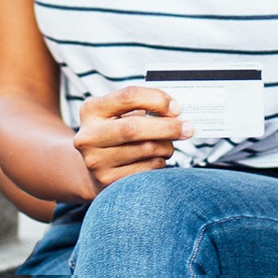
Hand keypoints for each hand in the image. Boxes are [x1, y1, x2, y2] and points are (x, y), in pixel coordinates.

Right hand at [73, 86, 189, 191]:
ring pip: (145, 150)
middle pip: (134, 128)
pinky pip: (147, 170)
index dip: (157, 100)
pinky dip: (159, 162)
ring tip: (167, 144)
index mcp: (91, 110)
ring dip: (166, 146)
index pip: (128, 96)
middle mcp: (88, 136)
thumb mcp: (119, 114)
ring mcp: (96, 161)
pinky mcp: (108, 181)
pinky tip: (155, 159)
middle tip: (188, 128)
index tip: (176, 108)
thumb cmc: (115, 133)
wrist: (92, 168)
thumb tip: (176, 112)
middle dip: (167, 127)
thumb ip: (142, 107)